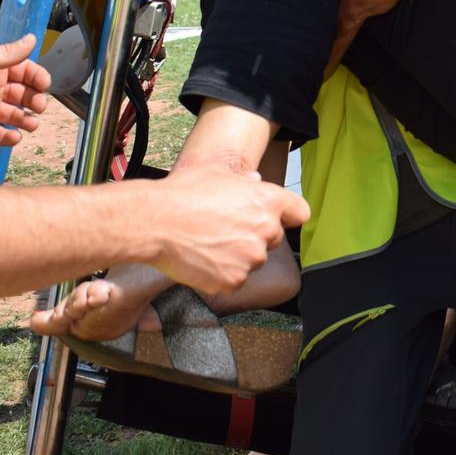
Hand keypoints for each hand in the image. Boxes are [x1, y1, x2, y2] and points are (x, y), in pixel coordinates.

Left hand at [0, 34, 49, 143]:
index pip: (24, 72)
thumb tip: (33, 39)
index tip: (45, 85)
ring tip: (30, 124)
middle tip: (37, 106)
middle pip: (23, 95)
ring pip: (14, 116)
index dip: (37, 78)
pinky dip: (9, 137)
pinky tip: (15, 137)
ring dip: (26, 120)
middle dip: (35, 101)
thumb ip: (6, 54)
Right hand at [143, 164, 308, 294]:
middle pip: (273, 239)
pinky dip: (221, 274)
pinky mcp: (234, 281)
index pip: (300, 213)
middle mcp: (266, 230)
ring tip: (208, 242)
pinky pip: (235, 280)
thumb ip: (243, 180)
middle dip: (255, 236)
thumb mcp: (217, 173)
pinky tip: (202, 259)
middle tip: (224, 229)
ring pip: (253, 261)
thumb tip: (255, 181)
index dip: (288, 215)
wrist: (155, 222)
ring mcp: (251, 259)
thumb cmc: (183, 193)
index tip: (276, 218)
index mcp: (268, 201)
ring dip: (238, 256)